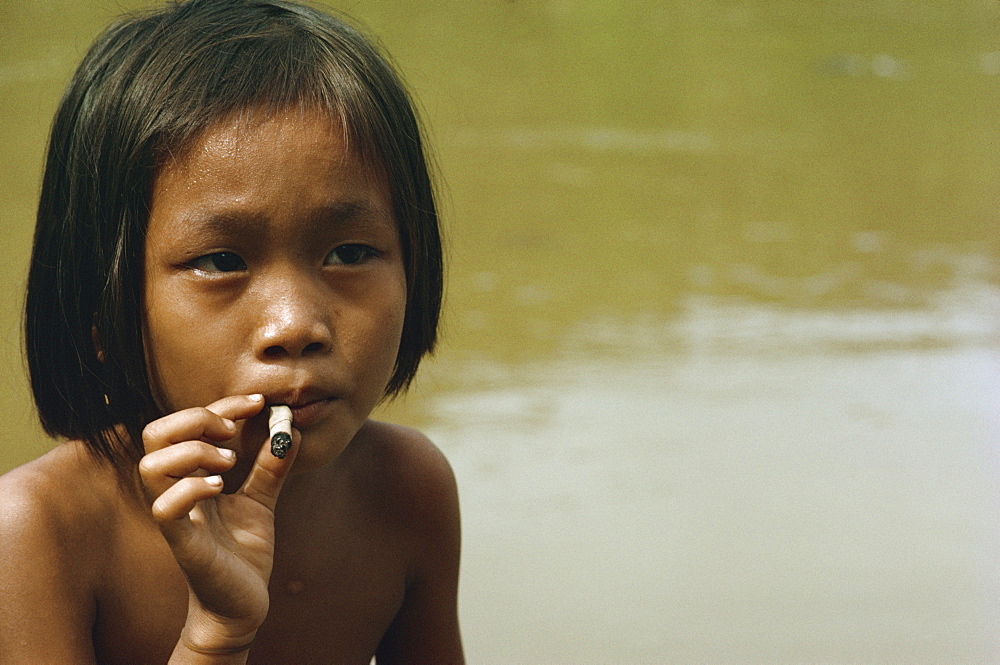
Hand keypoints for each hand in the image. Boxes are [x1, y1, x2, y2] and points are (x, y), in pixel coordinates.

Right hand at [138, 394, 297, 648]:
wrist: (242, 604)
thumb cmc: (243, 552)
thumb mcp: (262, 500)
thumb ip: (271, 466)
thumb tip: (291, 429)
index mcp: (191, 474)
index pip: (188, 423)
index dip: (222, 405)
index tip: (259, 403)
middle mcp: (175, 490)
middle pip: (155, 434)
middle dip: (195, 418)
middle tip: (232, 430)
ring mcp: (175, 516)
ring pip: (149, 466)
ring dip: (193, 452)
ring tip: (228, 463)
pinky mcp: (182, 543)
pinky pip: (164, 508)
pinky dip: (190, 489)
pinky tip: (220, 488)